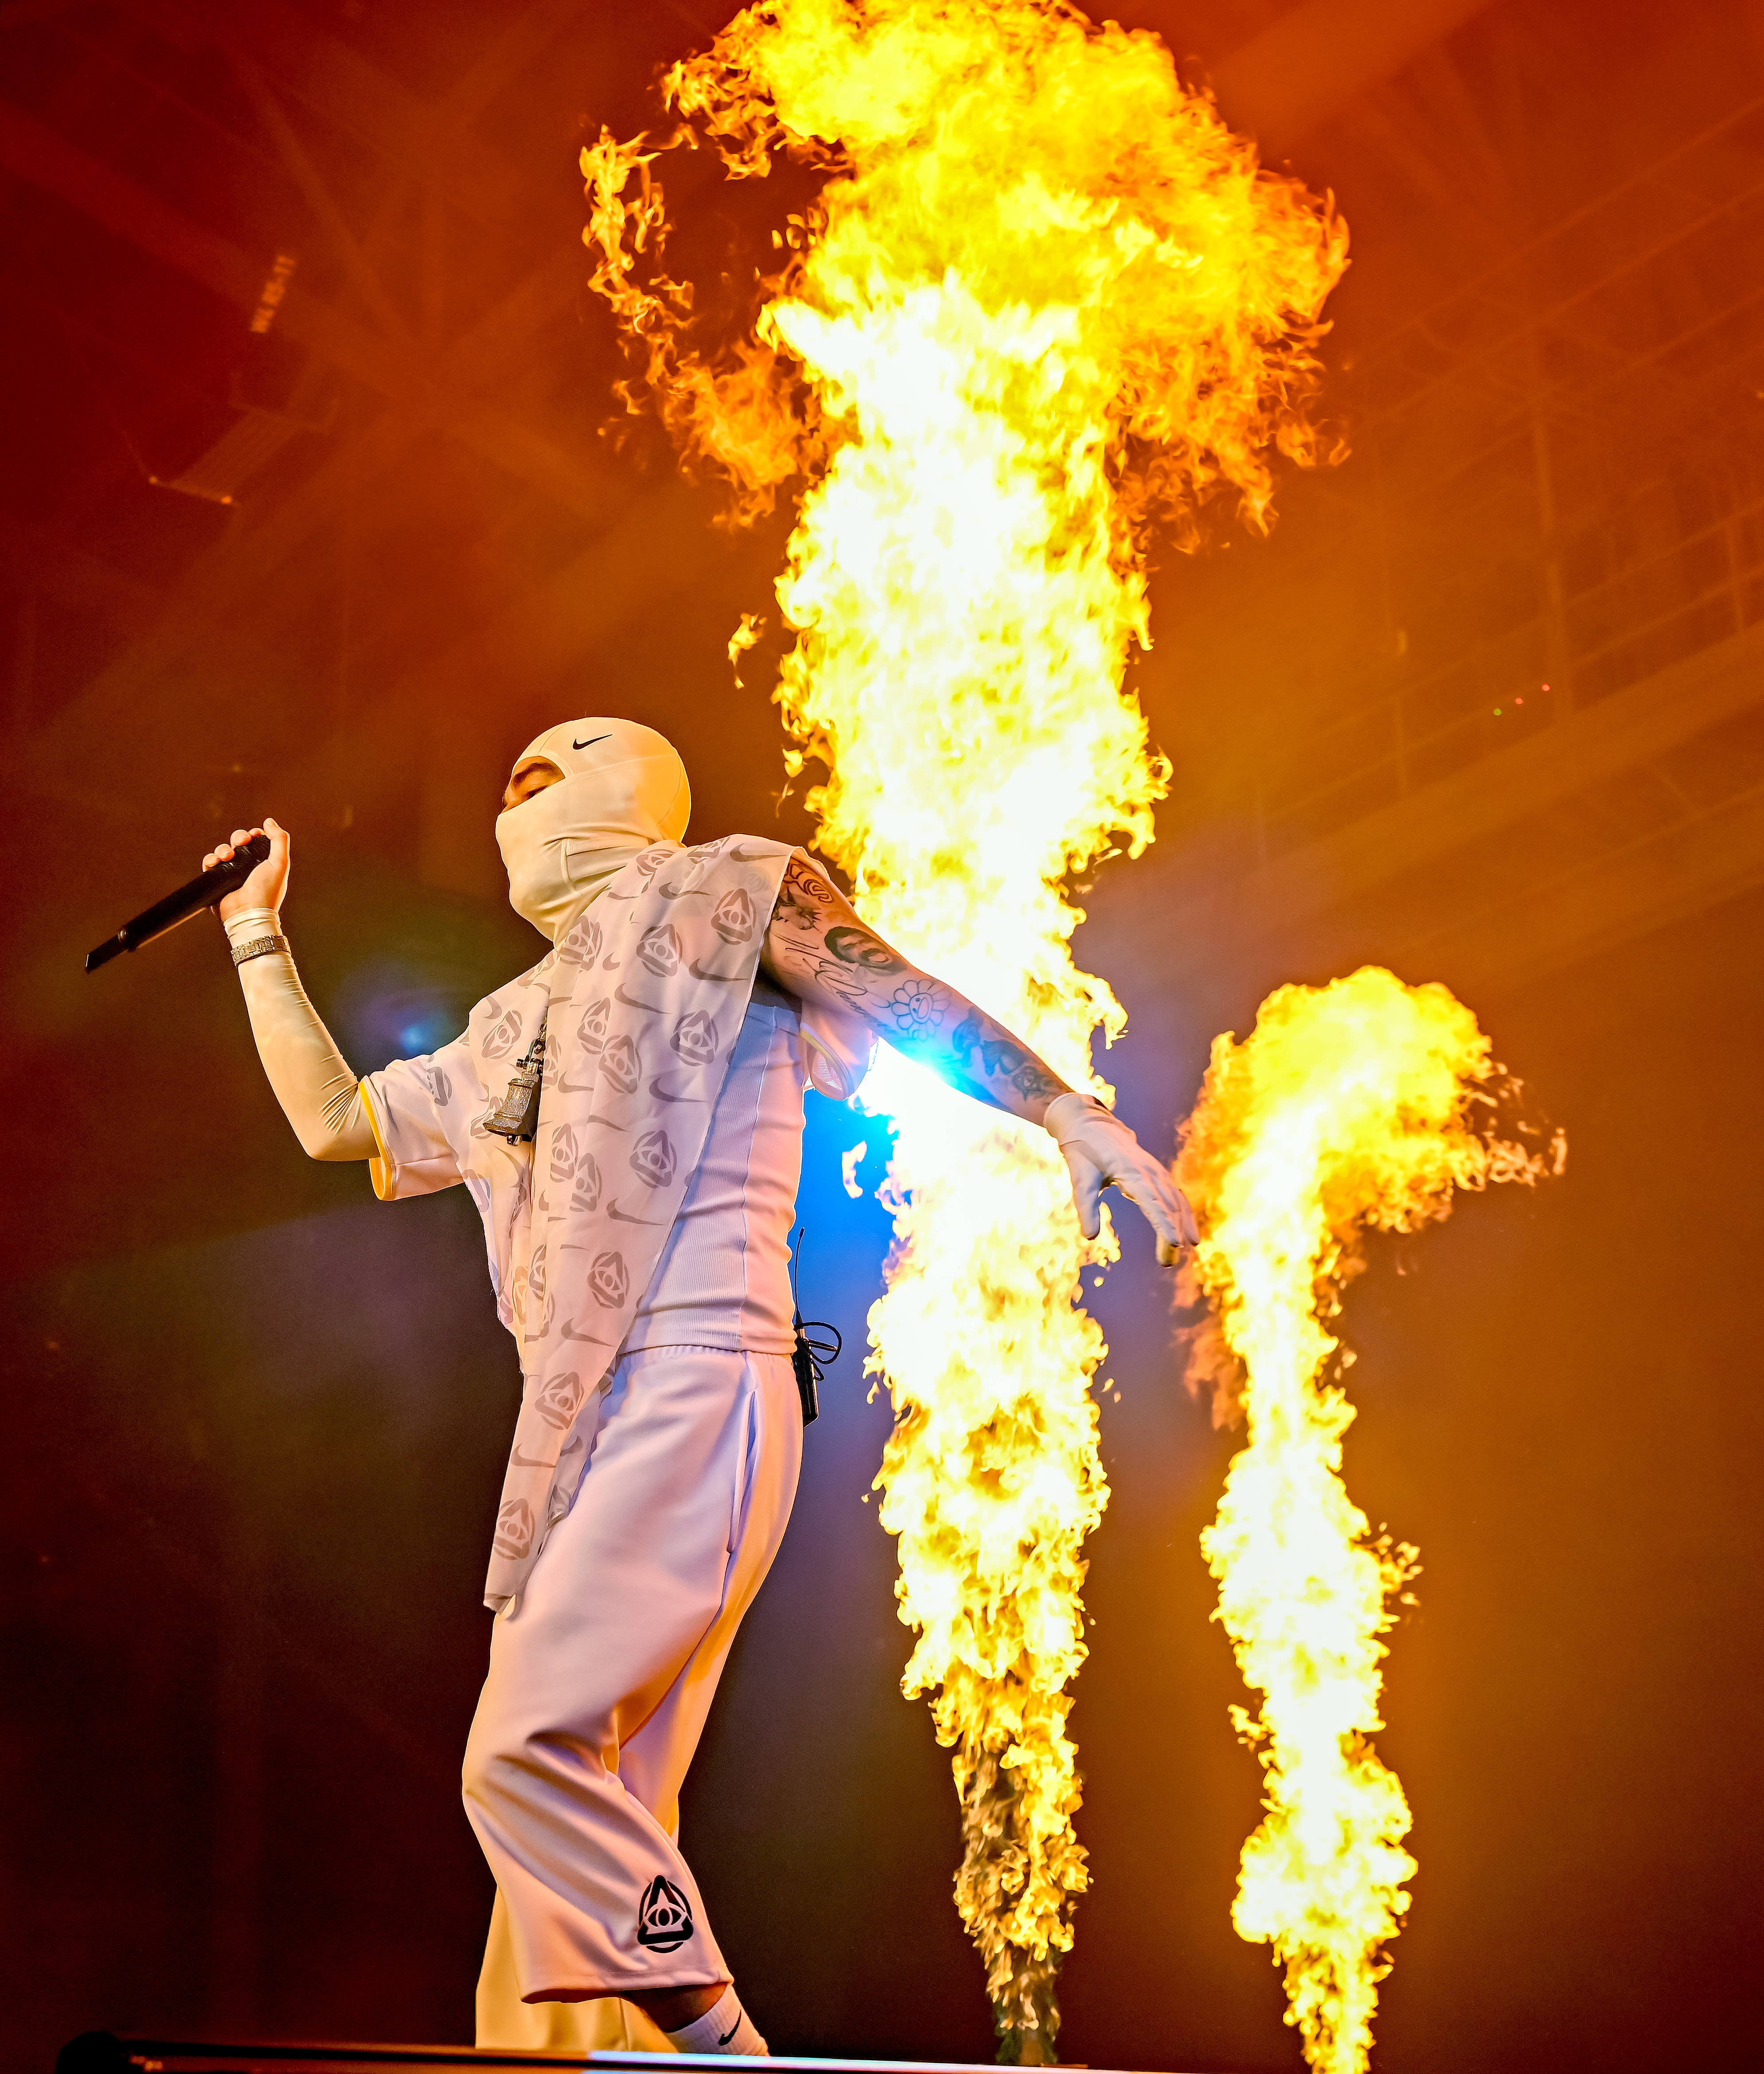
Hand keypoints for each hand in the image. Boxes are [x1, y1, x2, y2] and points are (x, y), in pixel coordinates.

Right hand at [204, 817, 289, 924]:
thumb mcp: (280, 863)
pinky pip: (210, 863)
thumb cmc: (267, 891)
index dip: (253, 834)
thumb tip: (269, 822)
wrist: (248, 913)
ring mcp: (232, 873)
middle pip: (238, 842)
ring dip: (223, 848)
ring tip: (227, 856)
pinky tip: (215, 862)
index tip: (254, 835)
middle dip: (238, 837)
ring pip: (223, 850)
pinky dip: (210, 859)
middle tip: (241, 842)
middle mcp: (248, 867)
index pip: (256, 841)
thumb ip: (279, 840)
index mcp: (264, 862)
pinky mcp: (218, 880)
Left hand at [1044, 1092, 1198, 1264]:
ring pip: (1177, 1202)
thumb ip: (1086, 1207)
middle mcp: (1150, 1171)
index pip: (1153, 1202)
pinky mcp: (1157, 1174)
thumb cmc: (1084, 1152)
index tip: (1174, 1244)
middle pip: (1168, 1206)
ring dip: (1181, 1227)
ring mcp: (1157, 1171)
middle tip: (1167, 1263)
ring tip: (1179, 1253)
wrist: (1092, 1125)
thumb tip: (1089, 1237)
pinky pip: (1176, 1196)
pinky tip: (1188, 1234)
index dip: (1164, 1224)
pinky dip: (1183, 1215)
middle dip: (1171, 1234)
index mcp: (1131, 1172)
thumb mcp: (1080, 1178)